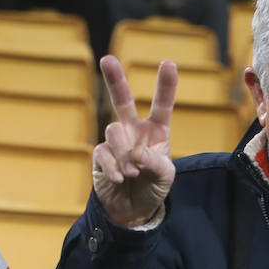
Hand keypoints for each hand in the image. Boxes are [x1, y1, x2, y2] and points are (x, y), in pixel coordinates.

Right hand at [93, 56, 177, 228]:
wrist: (132, 209)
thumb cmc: (153, 188)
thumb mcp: (165, 177)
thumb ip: (155, 163)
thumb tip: (136, 152)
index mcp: (156, 131)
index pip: (162, 106)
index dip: (165, 85)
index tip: (168, 63)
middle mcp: (134, 130)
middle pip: (122, 100)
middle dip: (115, 80)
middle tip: (107, 59)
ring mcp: (115, 141)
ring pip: (114, 131)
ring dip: (125, 153)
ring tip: (133, 173)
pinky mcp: (100, 154)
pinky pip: (103, 152)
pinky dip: (113, 166)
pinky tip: (120, 178)